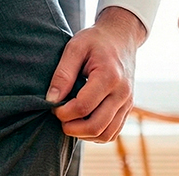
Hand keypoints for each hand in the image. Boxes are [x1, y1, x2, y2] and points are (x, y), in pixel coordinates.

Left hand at [46, 7, 145, 143]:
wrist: (121, 37)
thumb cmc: (95, 41)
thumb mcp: (75, 48)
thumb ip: (62, 74)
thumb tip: (51, 100)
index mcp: (109, 76)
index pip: (82, 108)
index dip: (62, 113)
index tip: (53, 106)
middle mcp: (123, 92)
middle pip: (94, 126)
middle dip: (70, 128)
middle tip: (59, 116)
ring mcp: (127, 102)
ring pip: (104, 134)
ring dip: (82, 135)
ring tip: (70, 120)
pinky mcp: (127, 109)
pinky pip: (111, 133)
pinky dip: (94, 135)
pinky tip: (81, 123)